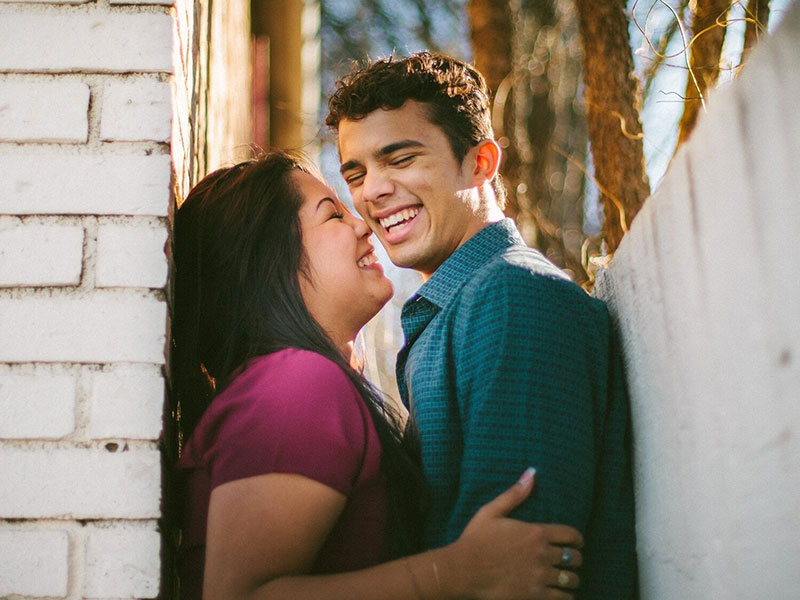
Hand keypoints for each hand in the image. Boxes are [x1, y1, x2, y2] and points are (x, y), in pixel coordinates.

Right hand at [444, 468, 583, 599]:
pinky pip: (562, 598)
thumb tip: (531, 473)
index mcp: (536, 533)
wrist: (464, 570)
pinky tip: (560, 594)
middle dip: (575, 559)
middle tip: (571, 561)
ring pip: (571, 579)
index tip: (577, 543)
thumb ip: (514, 494)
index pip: (571, 535)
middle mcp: (543, 555)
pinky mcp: (535, 596)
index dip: (578, 539)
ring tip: (565, 579)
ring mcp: (540, 577)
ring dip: (571, 579)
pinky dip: (565, 597)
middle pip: (575, 558)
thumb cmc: (475, 539)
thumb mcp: (492, 511)